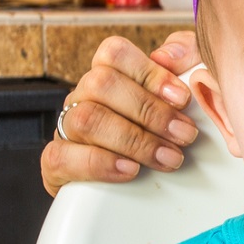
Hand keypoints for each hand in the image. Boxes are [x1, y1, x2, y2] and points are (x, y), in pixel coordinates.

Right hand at [41, 31, 201, 195]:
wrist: (136, 189)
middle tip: (185, 134)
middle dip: (149, 111)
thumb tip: (168, 55)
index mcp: (108, 75)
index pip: (114, 53)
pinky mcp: (56, 163)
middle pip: (101, 83)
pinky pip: (61, 157)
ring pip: (85, 119)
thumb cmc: (163, 132)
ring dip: (133, 141)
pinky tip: (130, 170)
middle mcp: (83, 97)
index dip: (149, 72)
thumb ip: (187, 59)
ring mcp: (66, 129)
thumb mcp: (183, 93)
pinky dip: (99, 164)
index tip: (182, 98)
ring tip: (168, 158)